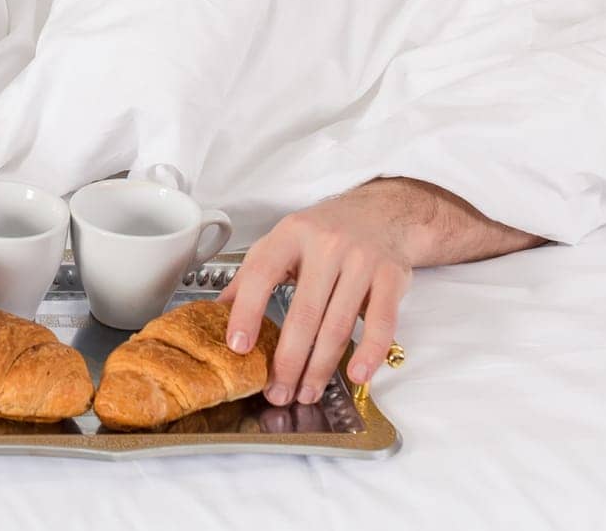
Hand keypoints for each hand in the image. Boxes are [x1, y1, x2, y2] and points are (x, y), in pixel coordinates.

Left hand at [219, 180, 414, 404]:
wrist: (381, 212)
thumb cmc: (324, 232)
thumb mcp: (282, 241)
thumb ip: (251, 275)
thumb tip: (215, 312)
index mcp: (291, 235)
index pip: (261, 275)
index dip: (246, 312)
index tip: (238, 347)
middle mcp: (326, 245)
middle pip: (303, 313)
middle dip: (288, 361)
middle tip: (276, 392)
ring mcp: (361, 261)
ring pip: (337, 325)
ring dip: (320, 367)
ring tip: (306, 393)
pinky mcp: (390, 277)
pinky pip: (380, 323)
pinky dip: (369, 353)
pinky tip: (356, 375)